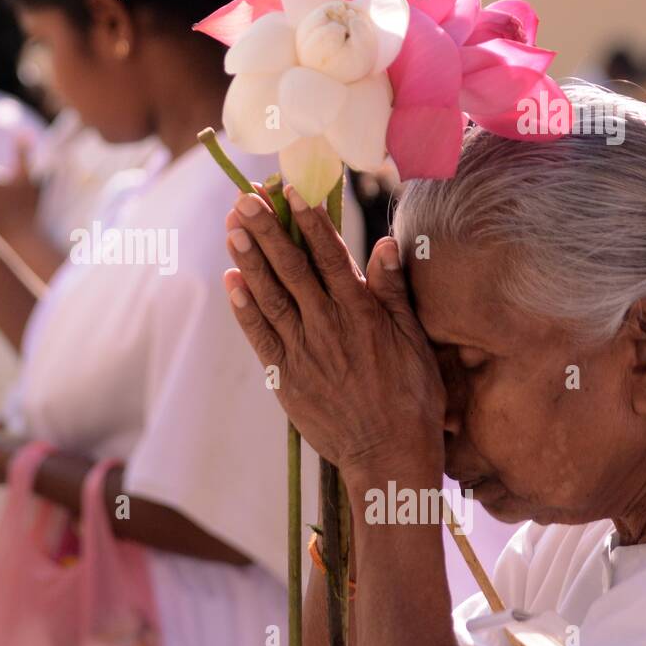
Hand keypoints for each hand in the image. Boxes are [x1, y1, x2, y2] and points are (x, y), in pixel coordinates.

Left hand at [222, 185, 445, 481]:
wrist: (387, 456)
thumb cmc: (411, 398)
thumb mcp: (414, 341)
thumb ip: (394, 291)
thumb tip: (385, 243)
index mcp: (361, 311)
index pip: (330, 255)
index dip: (308, 221)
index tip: (290, 190)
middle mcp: (327, 325)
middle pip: (291, 267)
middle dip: (267, 229)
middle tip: (245, 197)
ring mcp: (303, 350)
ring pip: (269, 295)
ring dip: (249, 259)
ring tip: (232, 227)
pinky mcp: (285, 376)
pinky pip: (259, 335)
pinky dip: (243, 307)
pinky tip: (230, 281)